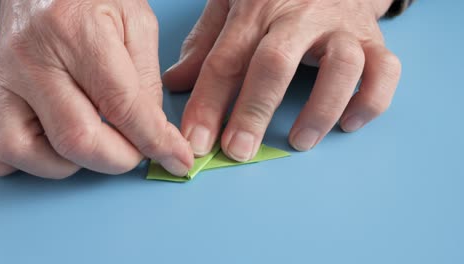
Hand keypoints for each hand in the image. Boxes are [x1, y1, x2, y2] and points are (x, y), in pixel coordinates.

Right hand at [0, 0, 193, 177]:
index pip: (122, 106)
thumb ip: (147, 78)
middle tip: (138, 150)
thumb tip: (152, 131)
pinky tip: (57, 142)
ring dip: (76, 163)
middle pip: (77, 140)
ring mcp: (1, 80)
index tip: (177, 159)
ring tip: (97, 139)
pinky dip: (34, 160)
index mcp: (75, 32)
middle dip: (120, 159)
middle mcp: (31, 59)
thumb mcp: (135, 22)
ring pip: (31, 154)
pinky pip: (1, 152)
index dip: (155, 141)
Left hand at [163, 0, 401, 160]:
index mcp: (257, 6)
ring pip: (341, 66)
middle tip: (238, 151)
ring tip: (300, 142)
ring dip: (320, 110)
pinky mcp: (374, 38)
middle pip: (275, 63)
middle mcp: (300, 15)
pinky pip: (385, 70)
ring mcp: (341, 26)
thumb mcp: (232, 6)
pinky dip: (371, 102)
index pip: (225, 60)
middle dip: (254, 112)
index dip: (207, 104)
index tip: (196, 143)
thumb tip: (176, 83)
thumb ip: (205, 44)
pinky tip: (349, 123)